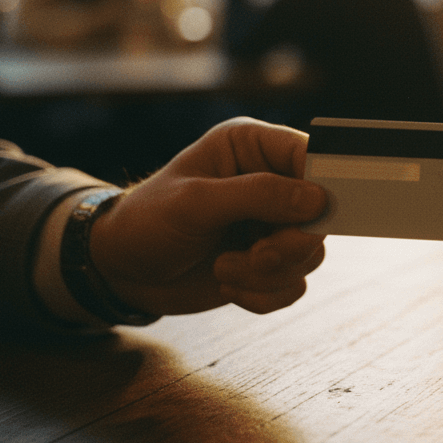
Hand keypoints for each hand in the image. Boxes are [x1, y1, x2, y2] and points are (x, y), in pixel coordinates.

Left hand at [89, 118, 326, 316]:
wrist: (120, 271)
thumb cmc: (146, 221)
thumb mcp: (195, 202)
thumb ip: (257, 195)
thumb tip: (317, 200)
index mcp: (253, 148)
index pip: (311, 156)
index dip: (322, 186)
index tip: (314, 215)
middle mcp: (271, 182)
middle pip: (320, 213)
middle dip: (289, 245)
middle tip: (257, 255)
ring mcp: (273, 224)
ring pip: (310, 253)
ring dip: (270, 273)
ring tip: (226, 269)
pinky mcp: (270, 262)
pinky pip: (295, 283)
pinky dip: (265, 294)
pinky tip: (228, 284)